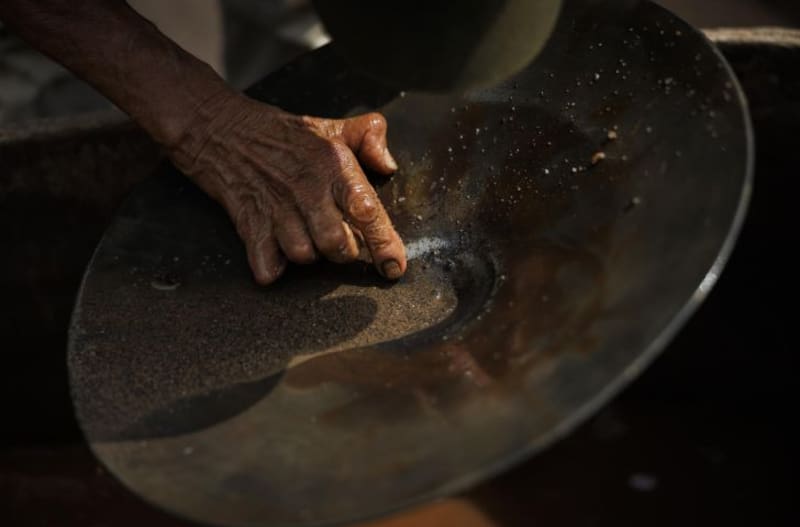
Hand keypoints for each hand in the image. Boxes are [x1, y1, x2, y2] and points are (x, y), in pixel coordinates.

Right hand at [170, 91, 406, 284]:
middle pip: (337, 244)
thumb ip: (369, 138)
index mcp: (333, 166)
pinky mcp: (249, 223)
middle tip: (341, 241)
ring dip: (310, 256)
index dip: (384, 243)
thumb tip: (389, 165)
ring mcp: (276, 208)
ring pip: (304, 256)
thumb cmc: (283, 134)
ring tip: (307, 238)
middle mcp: (307, 190)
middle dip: (344, 251)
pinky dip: (272, 268)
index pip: (367, 210)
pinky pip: (266, 264)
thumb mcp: (330, 126)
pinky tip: (277, 254)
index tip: (394, 267)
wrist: (221, 129)